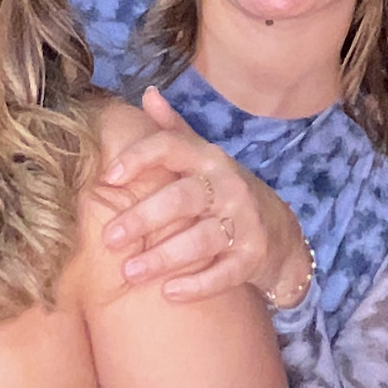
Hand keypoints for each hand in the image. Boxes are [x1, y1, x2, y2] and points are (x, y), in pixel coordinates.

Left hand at [100, 87, 312, 304]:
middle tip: (109, 238)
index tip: (108, 176)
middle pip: (181, 198)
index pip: (172, 146)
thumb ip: (173, 130)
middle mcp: (228, 185)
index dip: (139, 157)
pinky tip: (169, 294)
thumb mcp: (203, 157)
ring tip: (129, 273)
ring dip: (163, 257)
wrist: (279, 232)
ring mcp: (244, 221)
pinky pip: (224, 273)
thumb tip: (148, 93)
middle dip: (143, 218)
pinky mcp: (253, 256)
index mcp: (208, 158)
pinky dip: (197, 285)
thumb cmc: (224, 192)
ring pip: (200, 239)